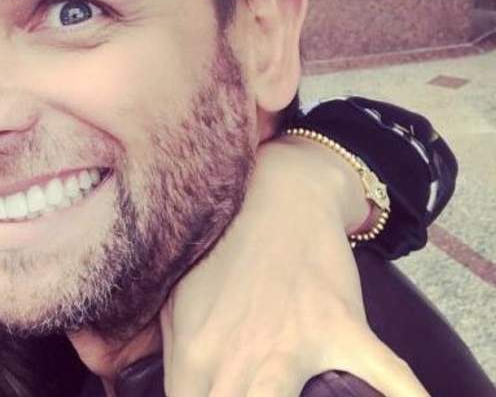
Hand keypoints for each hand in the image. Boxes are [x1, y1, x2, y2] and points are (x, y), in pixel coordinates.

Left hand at [160, 137, 426, 396]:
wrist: (278, 191)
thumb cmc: (223, 247)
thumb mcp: (178, 296)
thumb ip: (173, 352)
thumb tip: (162, 391)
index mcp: (196, 352)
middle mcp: (240, 355)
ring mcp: (293, 343)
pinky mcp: (342, 326)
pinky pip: (387, 375)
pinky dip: (405, 395)